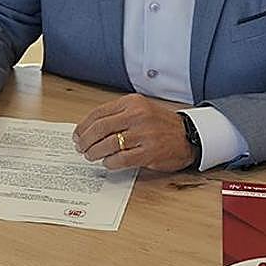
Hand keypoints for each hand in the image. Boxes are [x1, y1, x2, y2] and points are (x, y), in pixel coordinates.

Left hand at [72, 94, 196, 171]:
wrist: (188, 134)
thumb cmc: (160, 123)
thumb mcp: (139, 109)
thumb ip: (117, 115)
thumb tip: (89, 128)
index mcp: (131, 103)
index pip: (98, 113)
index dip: (83, 126)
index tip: (77, 135)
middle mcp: (137, 116)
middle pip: (100, 129)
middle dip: (86, 140)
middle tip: (80, 148)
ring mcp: (143, 134)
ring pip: (108, 144)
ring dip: (95, 152)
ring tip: (91, 155)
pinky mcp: (149, 152)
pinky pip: (121, 159)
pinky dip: (110, 162)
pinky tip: (108, 163)